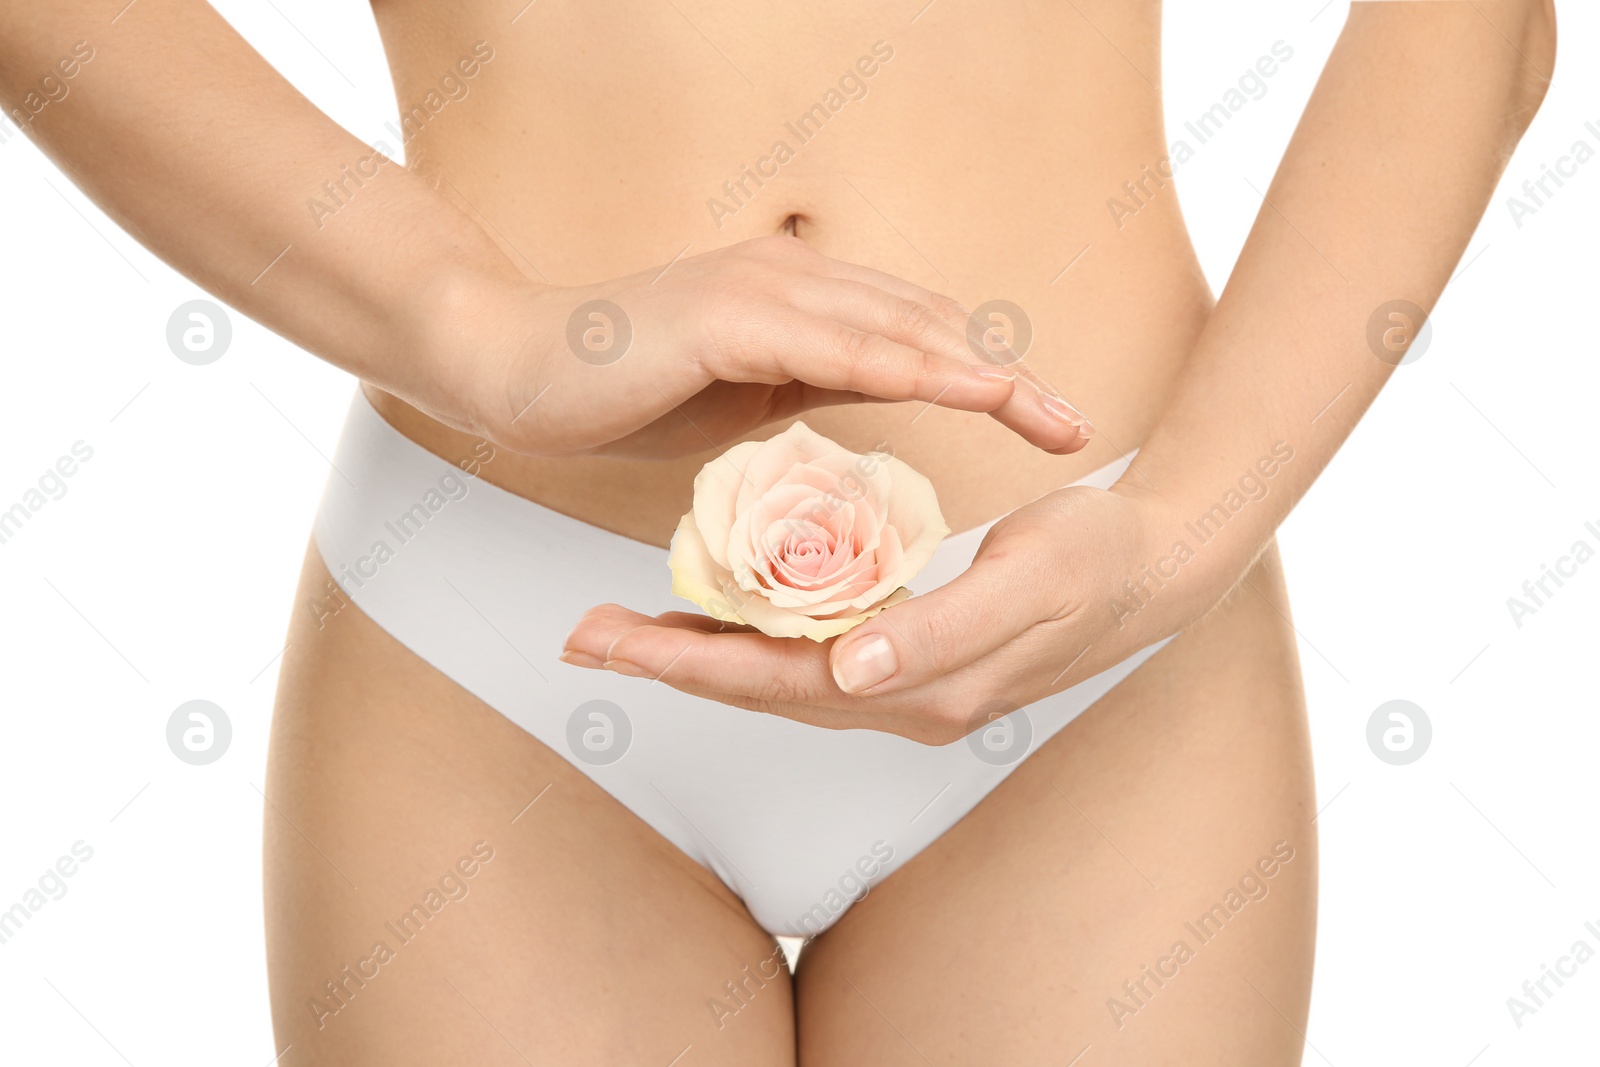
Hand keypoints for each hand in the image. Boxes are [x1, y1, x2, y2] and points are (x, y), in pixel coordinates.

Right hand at [430, 235, 1090, 459]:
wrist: (516, 370)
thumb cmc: (622, 389)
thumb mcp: (743, 397)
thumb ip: (810, 384)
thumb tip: (871, 398)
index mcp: (799, 300)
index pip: (913, 333)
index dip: (985, 373)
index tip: (1045, 419)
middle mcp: (790, 279)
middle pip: (923, 324)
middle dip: (1004, 375)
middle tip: (1073, 423)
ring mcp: (758, 290)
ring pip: (889, 328)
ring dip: (969, 368)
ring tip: (1037, 409)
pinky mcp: (722, 316)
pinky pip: (824, 344)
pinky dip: (891, 365)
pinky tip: (944, 390)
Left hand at [560, 482, 1218, 743]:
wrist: (1152, 569)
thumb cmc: (1093, 564)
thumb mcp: (1025, 582)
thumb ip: (937, 630)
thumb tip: (849, 671)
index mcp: (913, 688)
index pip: (773, 683)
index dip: (689, 661)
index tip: (612, 637)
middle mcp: (893, 696)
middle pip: (755, 686)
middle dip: (668, 660)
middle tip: (584, 633)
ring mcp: (897, 679)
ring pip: (773, 672)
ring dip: (698, 650)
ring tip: (625, 626)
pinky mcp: (903, 650)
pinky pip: (806, 648)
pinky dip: (751, 631)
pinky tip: (717, 608)